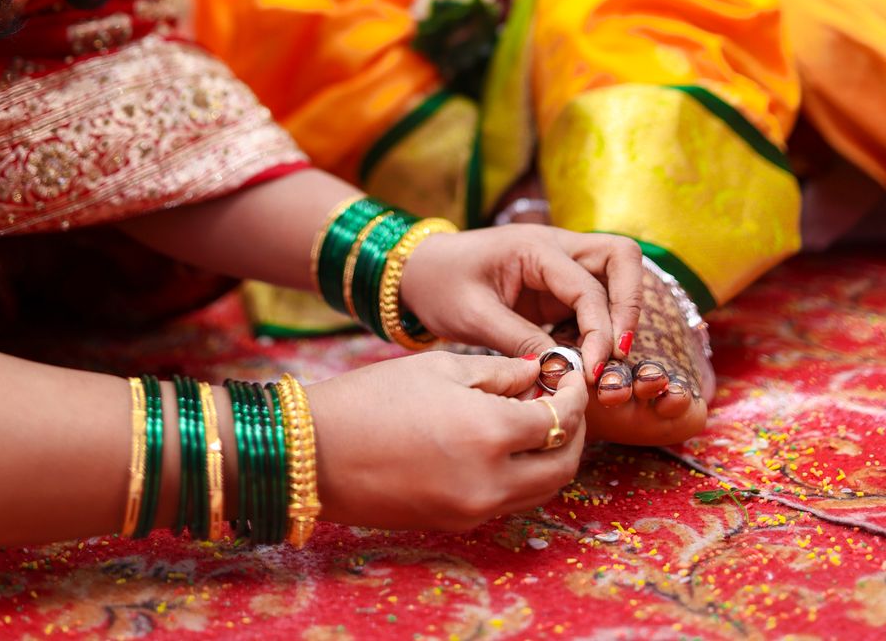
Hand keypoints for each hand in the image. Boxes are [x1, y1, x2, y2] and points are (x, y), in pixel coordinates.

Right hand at [306, 353, 586, 529]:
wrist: (317, 452)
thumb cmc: (373, 398)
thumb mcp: (440, 368)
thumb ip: (499, 373)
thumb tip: (538, 373)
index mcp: (489, 434)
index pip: (560, 420)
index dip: (573, 394)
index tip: (570, 373)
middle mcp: (491, 482)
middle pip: (563, 467)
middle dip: (574, 431)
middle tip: (564, 399)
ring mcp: (474, 510)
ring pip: (541, 491)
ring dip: (552, 456)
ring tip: (536, 418)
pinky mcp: (456, 523)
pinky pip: (509, 501)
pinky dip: (522, 474)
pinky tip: (504, 442)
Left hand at [399, 225, 642, 378]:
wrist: (419, 273)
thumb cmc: (441, 285)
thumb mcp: (474, 316)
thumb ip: (519, 340)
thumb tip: (563, 371)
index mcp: (535, 247)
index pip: (588, 286)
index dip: (600, 329)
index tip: (593, 370)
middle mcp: (556, 248)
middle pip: (622, 258)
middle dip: (629, 305)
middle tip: (617, 353)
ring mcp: (560, 265)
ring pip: (615, 276)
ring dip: (619, 316)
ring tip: (602, 361)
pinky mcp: (557, 287)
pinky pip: (594, 301)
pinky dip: (597, 328)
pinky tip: (582, 358)